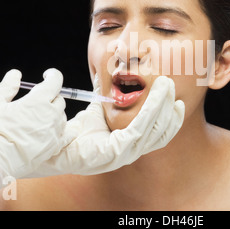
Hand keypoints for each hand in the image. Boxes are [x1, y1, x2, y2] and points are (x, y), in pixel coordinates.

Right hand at [0, 68, 73, 209]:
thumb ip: (7, 87)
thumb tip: (15, 74)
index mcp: (38, 101)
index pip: (55, 81)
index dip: (53, 75)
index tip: (47, 75)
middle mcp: (51, 114)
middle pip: (59, 99)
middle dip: (50, 96)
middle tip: (37, 100)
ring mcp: (55, 131)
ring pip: (62, 116)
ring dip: (54, 113)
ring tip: (38, 118)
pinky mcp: (55, 146)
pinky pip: (67, 134)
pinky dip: (63, 129)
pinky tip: (55, 129)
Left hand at [31, 74, 184, 175]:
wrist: (53, 142)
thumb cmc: (76, 129)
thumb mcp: (99, 109)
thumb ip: (110, 95)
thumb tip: (115, 74)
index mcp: (129, 144)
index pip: (159, 133)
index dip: (171, 117)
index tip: (176, 98)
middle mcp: (131, 151)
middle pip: (162, 131)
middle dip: (170, 107)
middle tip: (171, 84)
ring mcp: (126, 154)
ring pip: (156, 128)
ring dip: (164, 104)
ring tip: (167, 85)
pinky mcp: (118, 151)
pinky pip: (141, 128)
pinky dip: (152, 109)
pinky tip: (157, 94)